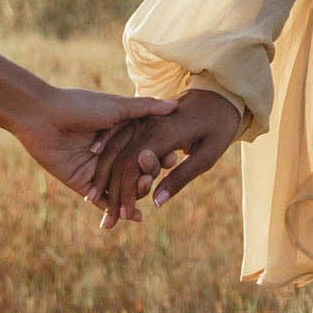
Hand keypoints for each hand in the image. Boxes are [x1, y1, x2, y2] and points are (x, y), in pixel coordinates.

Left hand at [12, 86, 180, 200]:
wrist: (43, 116)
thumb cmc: (79, 106)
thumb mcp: (116, 106)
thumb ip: (145, 109)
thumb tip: (175, 104)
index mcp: (120, 134)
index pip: (146, 149)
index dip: (159, 155)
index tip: (174, 158)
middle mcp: (111, 153)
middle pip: (136, 171)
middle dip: (148, 176)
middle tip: (153, 177)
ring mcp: (97, 170)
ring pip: (122, 188)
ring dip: (136, 194)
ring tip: (145, 193)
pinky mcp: (83, 184)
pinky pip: (103, 200)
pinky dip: (117, 210)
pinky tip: (134, 217)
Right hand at [86, 88, 242, 228]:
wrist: (221, 92)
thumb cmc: (219, 127)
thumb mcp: (207, 155)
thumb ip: (180, 178)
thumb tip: (156, 203)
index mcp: (164, 135)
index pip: (132, 166)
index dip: (125, 192)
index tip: (123, 215)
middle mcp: (148, 126)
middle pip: (119, 161)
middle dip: (110, 192)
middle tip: (107, 220)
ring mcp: (142, 118)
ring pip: (114, 148)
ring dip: (101, 174)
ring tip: (92, 199)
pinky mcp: (140, 115)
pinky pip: (116, 133)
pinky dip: (104, 149)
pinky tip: (92, 159)